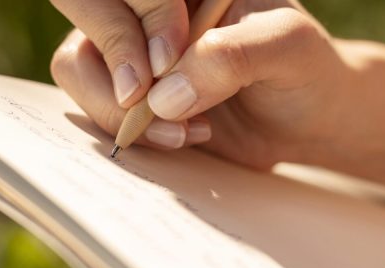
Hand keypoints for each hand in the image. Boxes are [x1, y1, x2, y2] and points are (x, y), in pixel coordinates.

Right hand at [50, 0, 352, 168]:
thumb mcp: (286, 47)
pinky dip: (125, 130)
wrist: (308, 119)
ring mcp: (130, 49)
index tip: (167, 63)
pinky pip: (91, 107)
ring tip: (183, 132)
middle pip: (85, 11)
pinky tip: (183, 138)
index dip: (136, 21)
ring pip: (76, 64)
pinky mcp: (127, 95)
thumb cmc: (304, 68)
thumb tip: (164, 96)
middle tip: (146, 102)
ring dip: (116, 107)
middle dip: (111, 62)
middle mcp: (146, 7)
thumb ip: (233, 57)